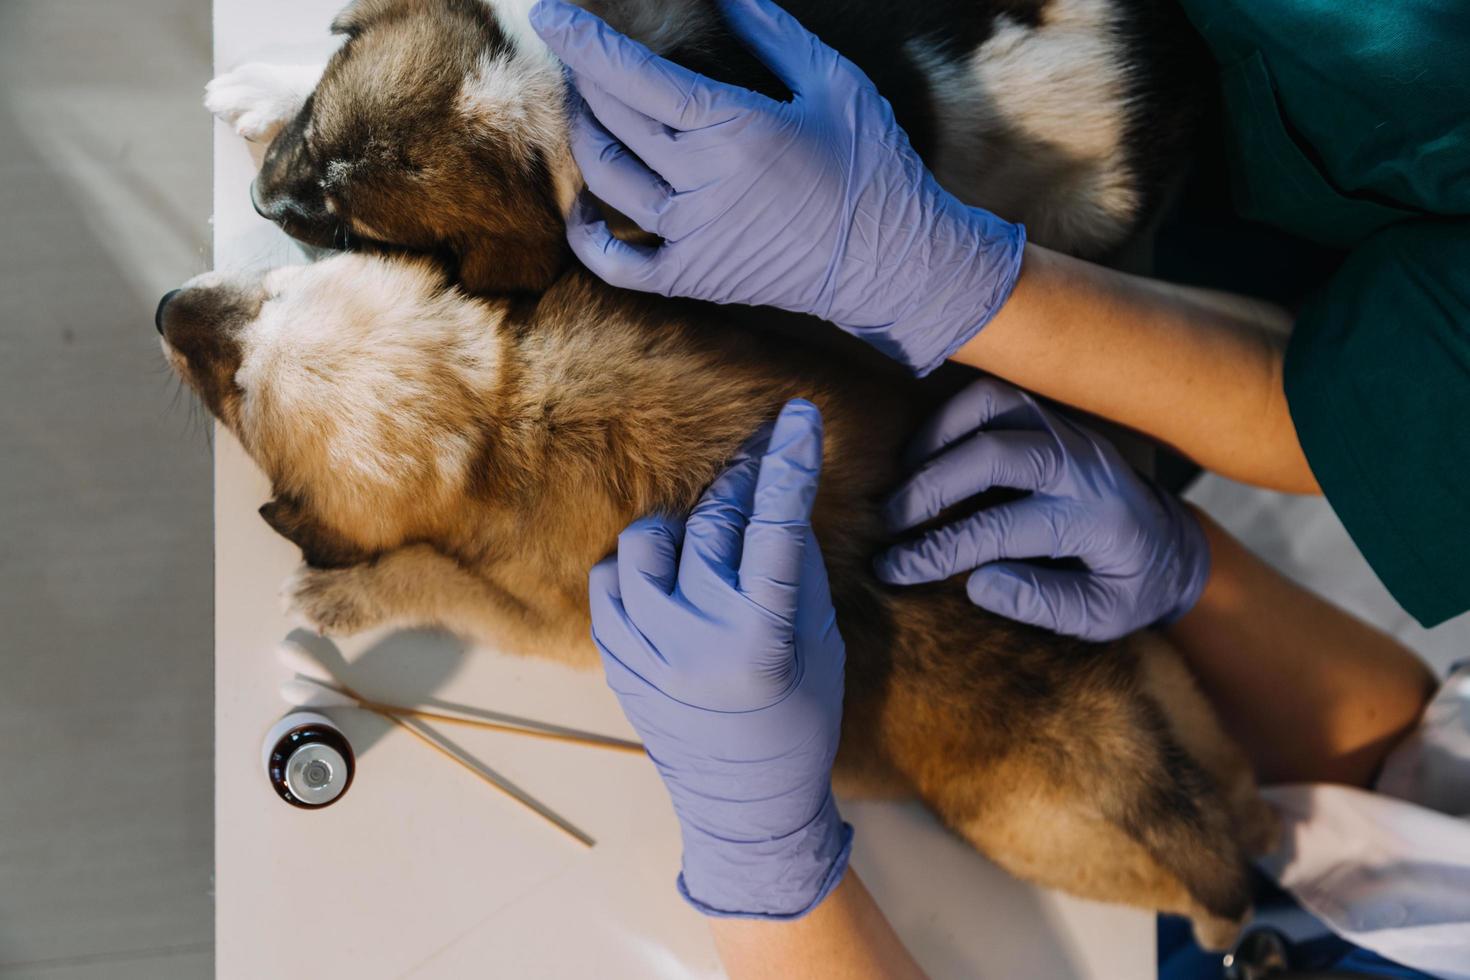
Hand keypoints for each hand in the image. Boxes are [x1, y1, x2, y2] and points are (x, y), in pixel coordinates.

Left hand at [530, 0, 1024, 376]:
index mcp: (735, 129)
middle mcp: (703, 183)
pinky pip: (614, 263)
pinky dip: (586, 234)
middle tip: (579, 53)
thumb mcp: (834, 83)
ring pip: (606, 178)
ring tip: (587, 107)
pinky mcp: (691, 278)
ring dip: (585, 135)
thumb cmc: (873, 165)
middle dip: (584, 77)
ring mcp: (691, 236)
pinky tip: (584, 205)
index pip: (635, 77)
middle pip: (613, 119)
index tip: (550, 14)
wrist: (893, 263)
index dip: (585, 42)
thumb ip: (773, 32)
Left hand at [589, 399, 850, 917]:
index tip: (797, 414)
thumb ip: (791, 569)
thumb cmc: (800, 717)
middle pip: (714, 525)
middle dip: (743, 484)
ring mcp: (648, 654)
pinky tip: (665, 582)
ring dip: (682, 529)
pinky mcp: (616, 663)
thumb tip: (768, 498)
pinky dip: (636, 570)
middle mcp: (699, 641)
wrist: (747, 803)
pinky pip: (609, 584)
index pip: (776, 527)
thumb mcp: (816, 639)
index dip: (789, 464)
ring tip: (705, 545)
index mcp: (764, 638)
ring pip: (647, 544)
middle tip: (760, 463)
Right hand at [874, 379, 1209, 641]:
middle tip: (888, 519)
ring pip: (993, 405)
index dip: (939, 550)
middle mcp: (1081, 466)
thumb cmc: (1131, 587)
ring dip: (938, 436)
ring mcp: (1067, 432)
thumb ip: (1043, 604)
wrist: (1172, 543)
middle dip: (931, 487)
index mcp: (1095, 521)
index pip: (1002, 530)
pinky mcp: (1053, 418)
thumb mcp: (1101, 617)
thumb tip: (976, 582)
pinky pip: (995, 396)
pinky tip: (927, 452)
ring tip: (904, 477)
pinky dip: (952, 416)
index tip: (894, 568)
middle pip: (994, 454)